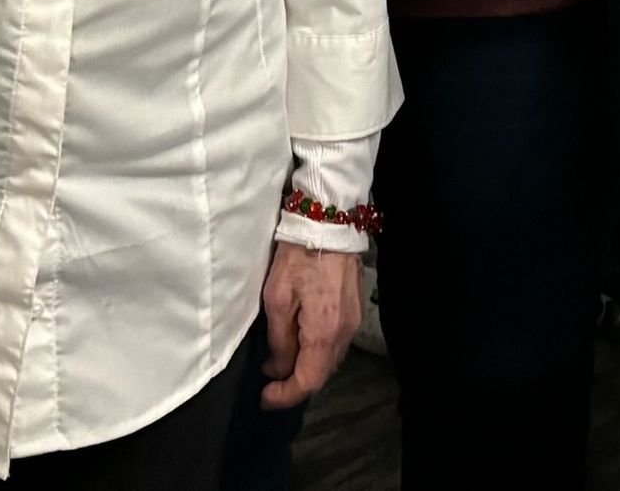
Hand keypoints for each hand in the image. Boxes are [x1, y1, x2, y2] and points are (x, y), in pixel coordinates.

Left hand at [260, 242, 362, 410]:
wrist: (329, 222)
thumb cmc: (297, 259)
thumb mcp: (277, 299)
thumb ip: (279, 340)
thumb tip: (278, 367)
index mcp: (324, 332)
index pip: (308, 381)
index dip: (285, 396)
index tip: (264, 397)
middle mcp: (344, 333)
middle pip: (321, 374)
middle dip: (295, 384)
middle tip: (270, 380)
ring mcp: (353, 321)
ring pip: (330, 360)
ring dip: (307, 368)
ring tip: (281, 362)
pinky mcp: (355, 310)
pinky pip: (336, 344)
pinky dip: (317, 352)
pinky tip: (301, 343)